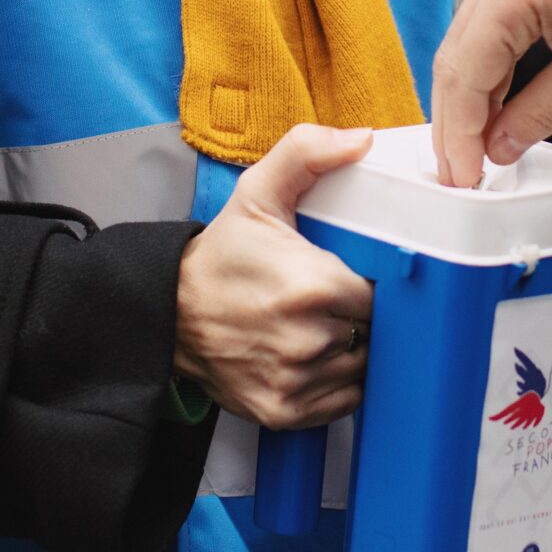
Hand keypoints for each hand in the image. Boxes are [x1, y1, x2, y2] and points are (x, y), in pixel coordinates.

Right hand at [175, 124, 376, 429]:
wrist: (169, 311)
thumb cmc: (220, 256)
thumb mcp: (258, 192)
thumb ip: (308, 153)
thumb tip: (361, 140)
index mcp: (311, 286)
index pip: (383, 293)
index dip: (375, 284)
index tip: (358, 276)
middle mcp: (306, 340)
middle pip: (375, 331)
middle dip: (363, 314)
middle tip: (337, 298)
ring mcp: (295, 381)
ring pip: (362, 368)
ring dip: (352, 349)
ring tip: (323, 326)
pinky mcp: (284, 412)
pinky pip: (342, 403)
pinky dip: (337, 383)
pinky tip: (315, 356)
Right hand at [429, 0, 551, 188]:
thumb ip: (538, 114)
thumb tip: (498, 147)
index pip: (464, 74)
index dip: (459, 133)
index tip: (464, 174)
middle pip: (453, 60)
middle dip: (453, 122)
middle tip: (458, 172)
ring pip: (463, 47)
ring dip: (465, 101)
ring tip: (470, 151)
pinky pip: (482, 30)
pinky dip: (483, 73)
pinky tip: (488, 111)